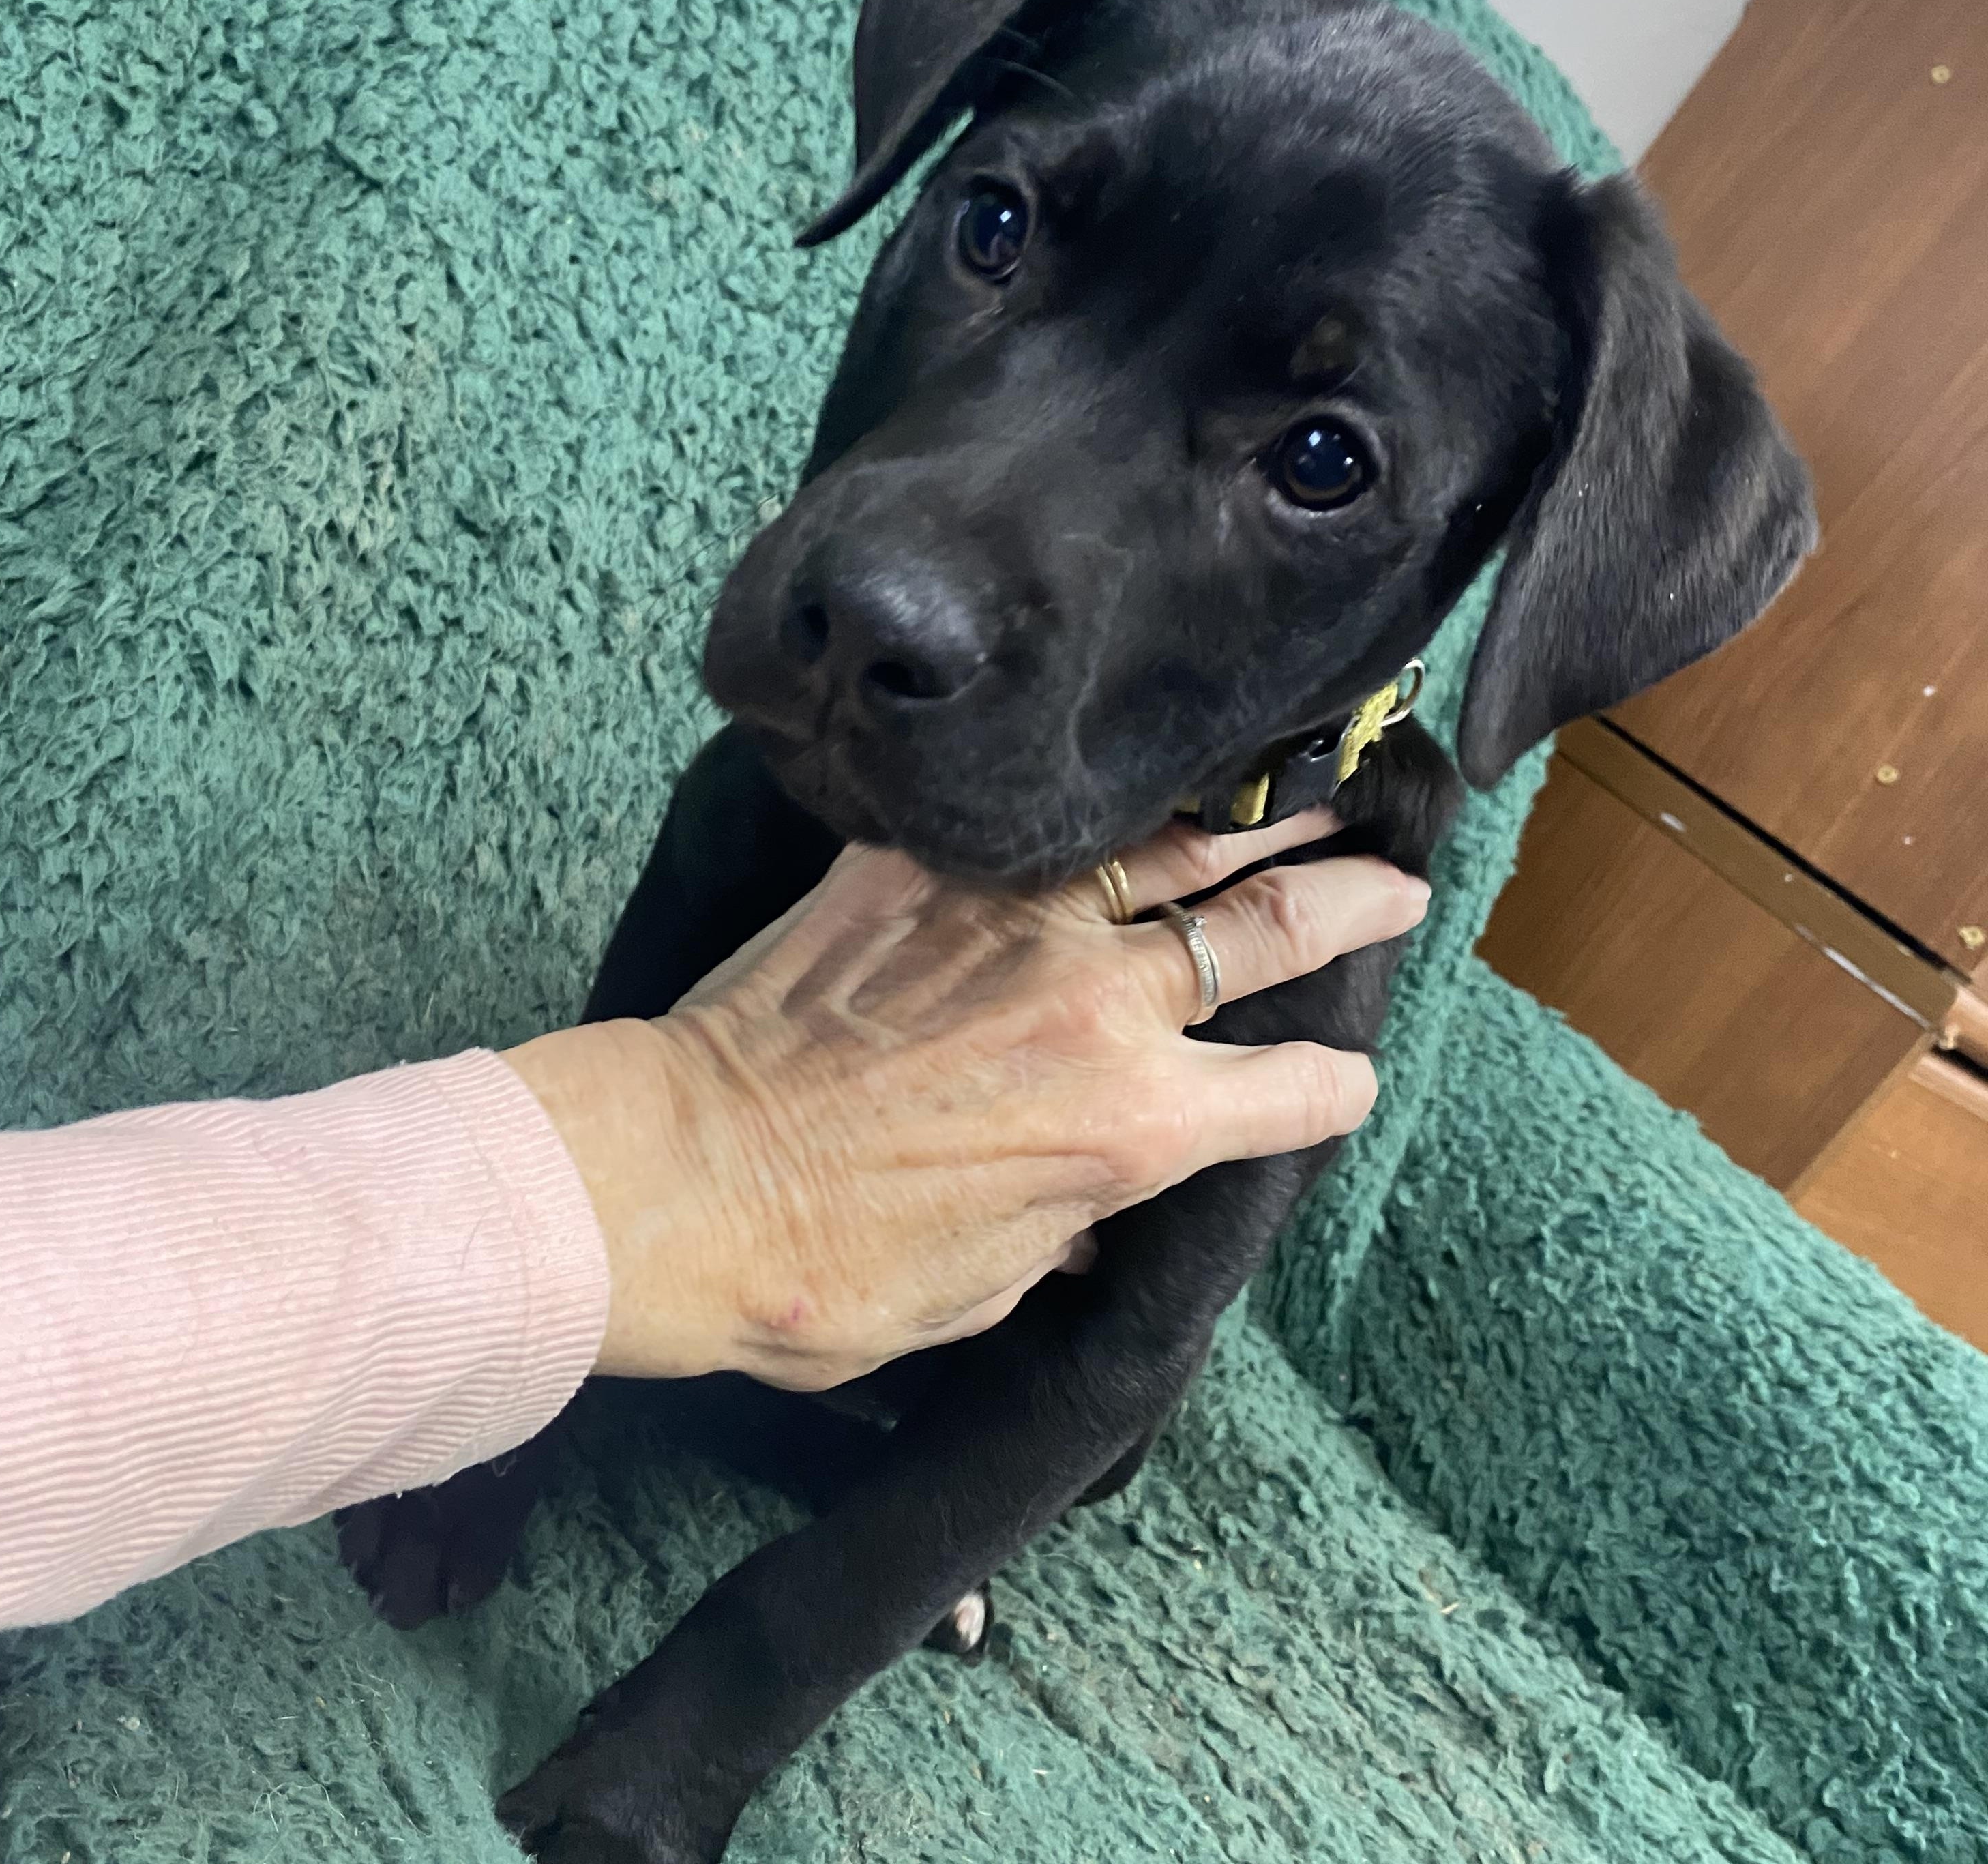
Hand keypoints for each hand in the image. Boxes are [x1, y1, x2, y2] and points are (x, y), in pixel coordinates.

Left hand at [503, 812, 1427, 1389]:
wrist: (682, 1182)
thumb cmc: (826, 1275)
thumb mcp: (980, 1290)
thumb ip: (1062, 1229)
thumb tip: (1091, 1213)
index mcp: (1131, 1126)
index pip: (1292, 1095)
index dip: (1331, 1090)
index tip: (1342, 1081)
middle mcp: (1097, 1007)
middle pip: (1265, 936)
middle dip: (1350, 907)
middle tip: (1398, 883)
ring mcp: (1013, 922)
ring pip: (1172, 851)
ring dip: (1258, 827)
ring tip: (1315, 800)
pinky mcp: (923, 873)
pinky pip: (1042, 828)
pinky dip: (1109, 813)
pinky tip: (1140, 790)